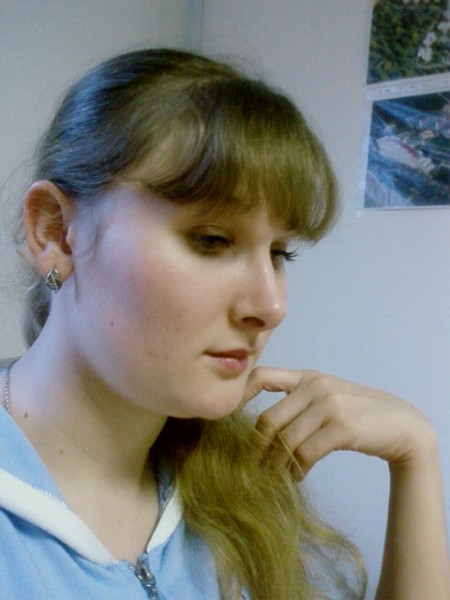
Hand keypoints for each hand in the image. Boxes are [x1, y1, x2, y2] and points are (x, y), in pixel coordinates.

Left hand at [243, 368, 434, 477]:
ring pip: (285, 440)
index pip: (262, 376)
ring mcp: (329, 405)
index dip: (240, 395)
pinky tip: (297, 477)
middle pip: (269, 418)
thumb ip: (298, 401)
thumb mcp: (326, 396)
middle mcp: (315, 386)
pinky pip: (306, 453)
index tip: (229, 419)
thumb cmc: (357, 412)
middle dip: (255, 447)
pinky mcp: (342, 427)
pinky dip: (297, 470)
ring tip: (273, 478)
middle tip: (249, 467)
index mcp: (307, 376)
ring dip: (275, 465)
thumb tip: (261, 428)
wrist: (400, 423)